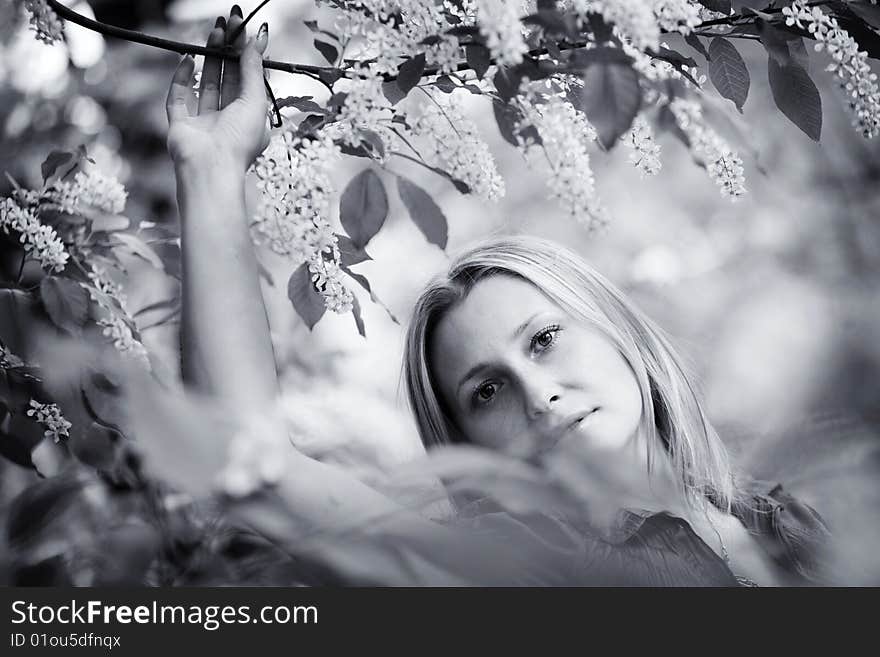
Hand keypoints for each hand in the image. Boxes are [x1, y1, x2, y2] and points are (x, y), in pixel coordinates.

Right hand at [166, 8, 270, 172]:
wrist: (211, 168)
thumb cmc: (240, 141)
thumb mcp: (256, 101)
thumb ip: (254, 70)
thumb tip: (258, 39)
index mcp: (250, 120)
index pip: (249, 81)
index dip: (247, 55)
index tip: (246, 29)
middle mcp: (227, 121)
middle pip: (228, 78)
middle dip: (228, 50)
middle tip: (228, 22)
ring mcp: (203, 123)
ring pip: (206, 82)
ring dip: (209, 56)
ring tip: (215, 31)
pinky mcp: (180, 124)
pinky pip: (179, 96)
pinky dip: (181, 77)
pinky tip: (187, 58)